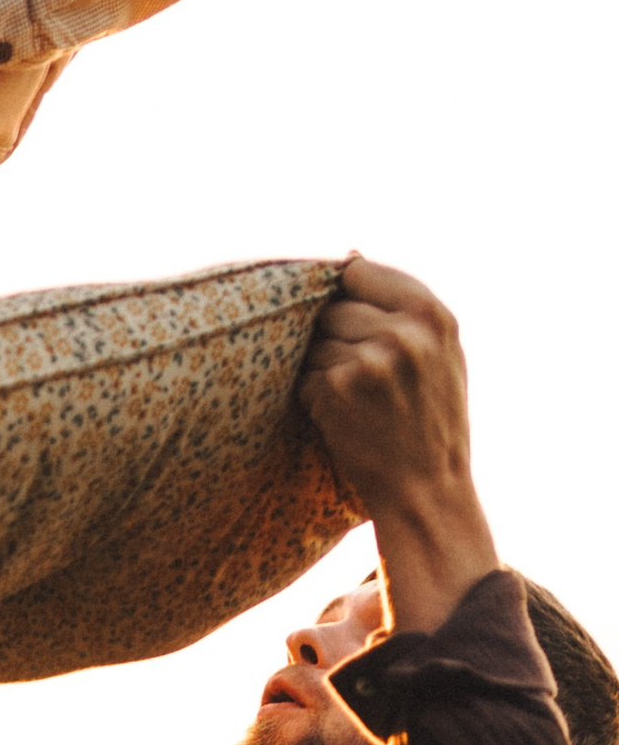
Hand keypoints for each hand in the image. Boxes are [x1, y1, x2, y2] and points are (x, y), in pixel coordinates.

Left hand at [298, 256, 498, 635]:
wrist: (427, 491)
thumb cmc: (431, 424)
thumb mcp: (440, 356)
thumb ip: (400, 305)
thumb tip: (350, 253)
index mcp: (433, 315)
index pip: (359, 270)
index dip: (340, 292)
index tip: (341, 316)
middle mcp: (404, 331)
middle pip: (329, 306)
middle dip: (330, 335)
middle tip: (352, 372)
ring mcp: (370, 358)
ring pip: (313, 342)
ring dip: (318, 368)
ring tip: (353, 399)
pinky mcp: (338, 387)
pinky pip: (303, 376)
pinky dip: (312, 396)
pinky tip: (342, 418)